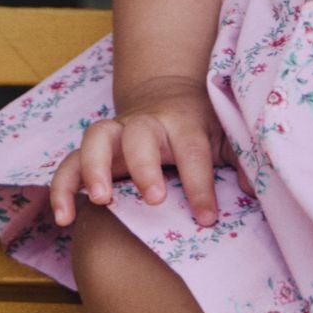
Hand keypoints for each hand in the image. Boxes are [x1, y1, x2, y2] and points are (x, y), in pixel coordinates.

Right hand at [51, 81, 251, 229]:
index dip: (199, 184)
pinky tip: (64, 218)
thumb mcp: (226, 136)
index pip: (192, 150)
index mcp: (182, 122)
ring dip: (93, 169)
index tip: (207, 218)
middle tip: (153, 199)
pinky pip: (69, 163)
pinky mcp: (92, 149)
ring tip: (100, 202)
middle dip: (143, 165)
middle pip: (138, 135)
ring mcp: (115, 134)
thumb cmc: (200, 125)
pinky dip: (62, 187)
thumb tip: (250, 189)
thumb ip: (240, 160)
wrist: (165, 94)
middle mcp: (145, 124)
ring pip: (95, 139)